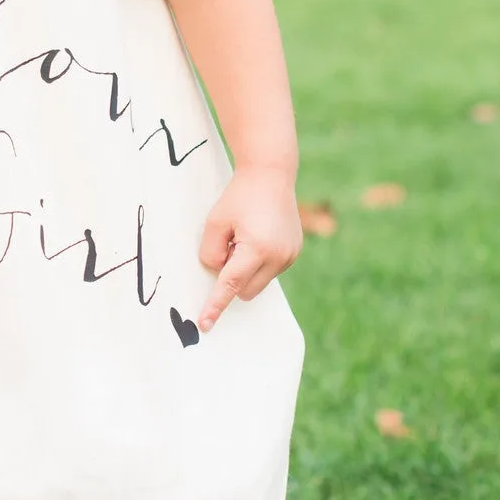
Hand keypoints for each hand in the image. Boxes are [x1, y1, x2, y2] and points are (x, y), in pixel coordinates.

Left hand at [196, 162, 301, 332]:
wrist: (270, 175)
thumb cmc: (239, 197)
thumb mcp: (214, 223)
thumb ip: (210, 254)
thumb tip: (218, 275)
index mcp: (256, 248)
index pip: (229, 285)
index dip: (215, 306)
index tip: (205, 324)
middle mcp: (278, 256)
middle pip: (244, 290)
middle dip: (231, 277)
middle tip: (228, 245)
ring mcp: (289, 256)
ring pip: (257, 282)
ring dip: (245, 269)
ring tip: (245, 236)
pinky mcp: (294, 252)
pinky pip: (269, 271)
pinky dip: (258, 262)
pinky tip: (258, 235)